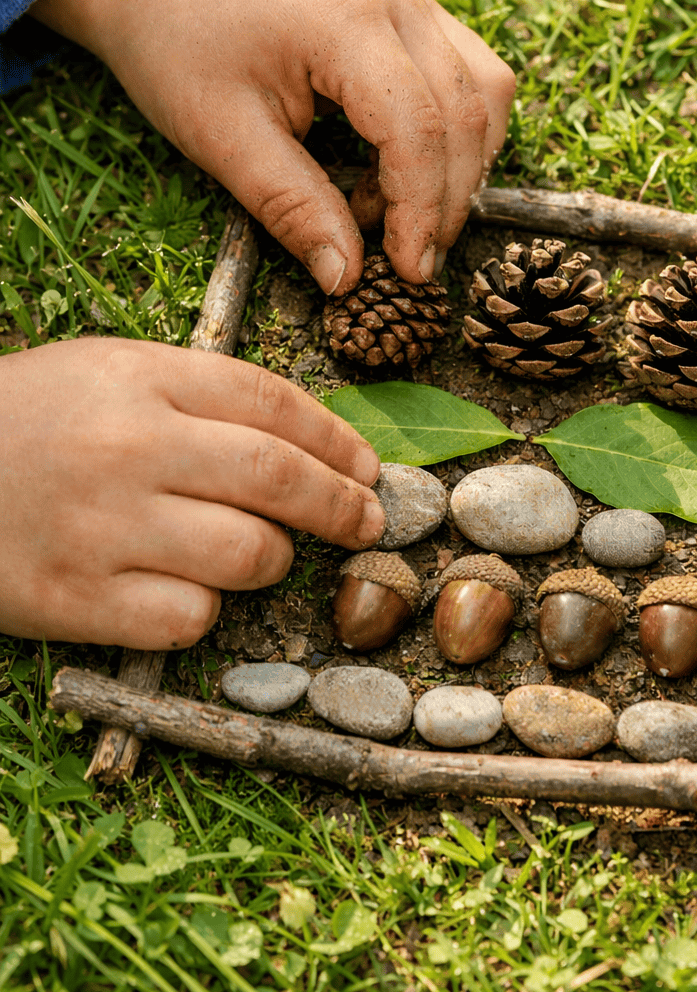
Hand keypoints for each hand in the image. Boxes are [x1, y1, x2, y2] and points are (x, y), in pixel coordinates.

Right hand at [0, 338, 383, 647]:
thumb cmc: (23, 422)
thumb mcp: (104, 372)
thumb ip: (198, 393)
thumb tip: (310, 440)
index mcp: (138, 377)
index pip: (272, 402)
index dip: (338, 438)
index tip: (368, 465)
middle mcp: (128, 447)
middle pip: (278, 480)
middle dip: (343, 505)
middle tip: (367, 520)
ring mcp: (102, 527)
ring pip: (248, 556)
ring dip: (274, 560)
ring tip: (262, 554)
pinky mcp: (75, 601)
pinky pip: (190, 619)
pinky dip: (206, 610)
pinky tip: (186, 591)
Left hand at [30, 0, 515, 292]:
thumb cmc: (177, 48)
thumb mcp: (222, 140)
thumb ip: (293, 208)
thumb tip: (348, 279)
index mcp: (345, 21)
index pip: (420, 129)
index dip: (423, 211)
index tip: (408, 272)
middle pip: (468, 113)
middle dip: (448, 199)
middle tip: (407, 260)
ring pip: (487, 91)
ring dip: (461, 164)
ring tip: (388, 208)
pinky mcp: (410, 9)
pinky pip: (469, 75)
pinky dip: (452, 134)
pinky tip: (392, 169)